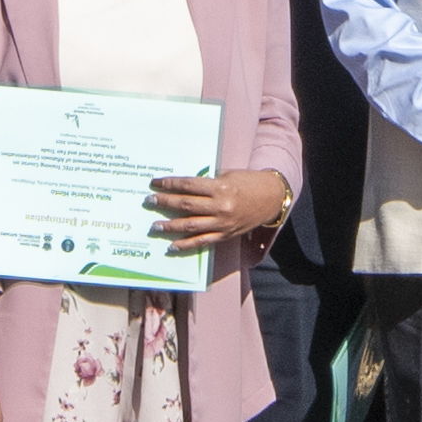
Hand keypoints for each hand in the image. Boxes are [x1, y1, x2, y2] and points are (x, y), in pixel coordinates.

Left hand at [144, 166, 291, 253]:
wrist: (271, 199)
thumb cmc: (248, 182)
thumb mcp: (227, 176)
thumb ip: (207, 183)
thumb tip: (183, 186)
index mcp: (220, 188)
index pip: (189, 185)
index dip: (170, 184)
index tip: (156, 183)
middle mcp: (220, 207)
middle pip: (186, 205)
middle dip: (165, 203)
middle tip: (150, 201)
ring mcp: (222, 223)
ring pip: (191, 226)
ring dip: (171, 226)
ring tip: (155, 226)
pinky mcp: (225, 235)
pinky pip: (202, 242)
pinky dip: (186, 245)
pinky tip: (172, 246)